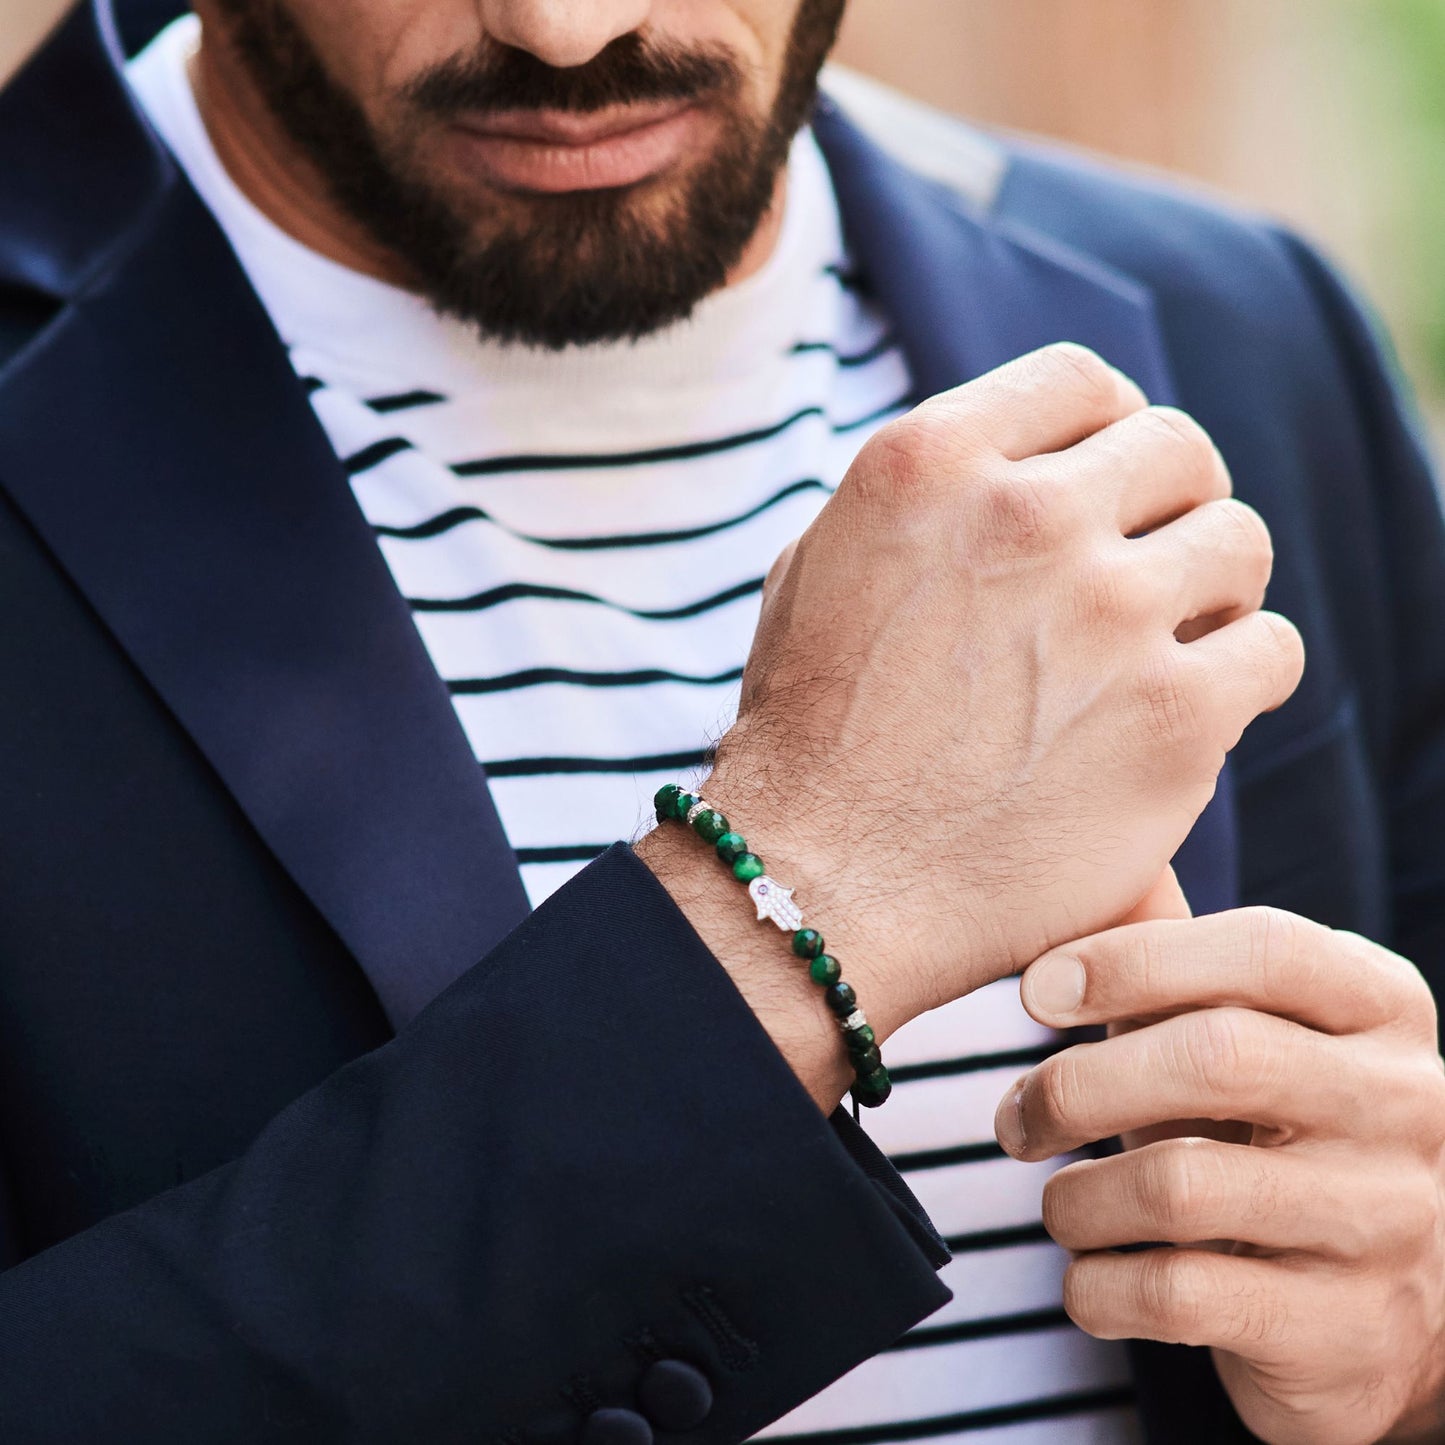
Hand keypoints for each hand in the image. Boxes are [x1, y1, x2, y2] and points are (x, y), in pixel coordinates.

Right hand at [703, 342, 1301, 1035]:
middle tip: (1149, 568)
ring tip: (1172, 641)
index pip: (1083, 383)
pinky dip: (1240, 677)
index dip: (1109, 430)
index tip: (1110, 485)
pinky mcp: (1175, 716)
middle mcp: (1025, 518)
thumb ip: (926, 499)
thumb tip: (1018, 470)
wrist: (823, 882)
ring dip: (1213, 588)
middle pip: (1178, 450)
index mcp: (932, 462)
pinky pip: (1270, 652)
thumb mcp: (820, 565)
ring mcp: (1108, 613)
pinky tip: (1190, 711)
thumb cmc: (810, 732)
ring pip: (1239, 543)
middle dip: (1170, 505)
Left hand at [1001, 903, 1444, 1444]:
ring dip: (1077, 1198)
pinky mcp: (1347, 1330)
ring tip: (1059, 1205)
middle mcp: (1403, 1104)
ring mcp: (1386, 1220)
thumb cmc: (1275, 1128)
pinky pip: (1178, 1295)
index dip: (1134, 960)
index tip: (1036, 991)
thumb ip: (1169, 972)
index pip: (1263, 951)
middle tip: (1018, 1117)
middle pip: (1217, 1057)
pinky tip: (1089, 1277)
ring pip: (1179, 1186)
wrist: (1389, 1304)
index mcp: (1381, 1005)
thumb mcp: (1246, 1031)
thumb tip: (1053, 951)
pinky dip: (1098, 1287)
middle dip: (1078, 1084)